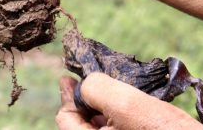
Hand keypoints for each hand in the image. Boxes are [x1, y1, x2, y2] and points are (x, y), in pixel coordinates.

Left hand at [56, 73, 200, 129]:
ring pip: (106, 127)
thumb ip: (98, 90)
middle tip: (94, 79)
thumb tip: (86, 84)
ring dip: (107, 108)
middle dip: (88, 100)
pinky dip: (125, 117)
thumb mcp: (128, 106)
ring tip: (117, 90)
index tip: (68, 77)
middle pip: (84, 123)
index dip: (68, 95)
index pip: (66, 119)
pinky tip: (136, 106)